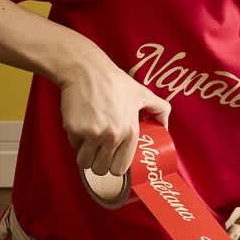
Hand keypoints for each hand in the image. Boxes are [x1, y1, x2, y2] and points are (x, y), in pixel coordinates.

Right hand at [59, 53, 170, 175]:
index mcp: (130, 131)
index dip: (116, 167)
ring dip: (86, 157)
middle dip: (99, 165)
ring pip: (85, 163)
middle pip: (102, 169)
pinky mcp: (74, 130)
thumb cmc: (114, 81)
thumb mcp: (142, 93)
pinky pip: (74, 146)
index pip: (121, 167)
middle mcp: (112, 136)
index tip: (112, 162)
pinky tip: (80, 127)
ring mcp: (91, 134)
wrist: (86, 69)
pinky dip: (76, 140)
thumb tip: (165, 126)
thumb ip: (160, 109)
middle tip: (99, 154)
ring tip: (88, 145)